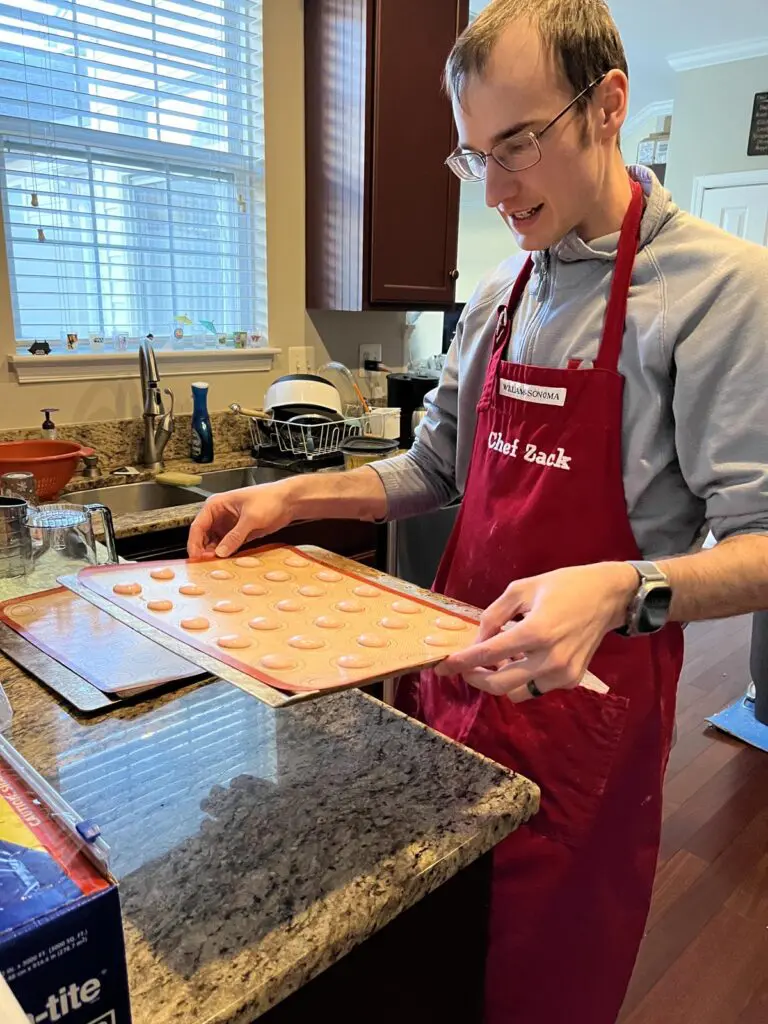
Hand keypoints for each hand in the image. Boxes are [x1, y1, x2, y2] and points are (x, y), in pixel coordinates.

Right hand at [187, 481, 297, 557]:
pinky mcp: (238, 534)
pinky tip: (226, 562)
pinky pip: (227, 546)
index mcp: (216, 505)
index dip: (194, 543)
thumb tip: (221, 552)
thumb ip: (235, 535)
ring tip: (215, 566)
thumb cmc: (269, 499)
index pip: (197, 526)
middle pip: (203, 536)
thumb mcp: (251, 517)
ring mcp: (228, 526)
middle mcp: (219, 516)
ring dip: (214, 554)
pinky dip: (225, 554)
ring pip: (214, 543)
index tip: (196, 557)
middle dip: (203, 550)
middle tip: (206, 565)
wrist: (289, 501)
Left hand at [435, 562, 637, 701]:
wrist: (607, 597)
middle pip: (499, 685)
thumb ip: (494, 615)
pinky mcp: (571, 681)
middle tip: (464, 667)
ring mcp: (563, 674)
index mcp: (536, 631)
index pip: (489, 654)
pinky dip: (521, 678)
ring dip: (499, 680)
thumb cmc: (563, 586)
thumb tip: (477, 640)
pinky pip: (535, 688)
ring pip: (516, 692)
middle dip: (475, 678)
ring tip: (497, 660)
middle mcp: (550, 658)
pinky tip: (522, 659)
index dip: (462, 662)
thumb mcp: (521, 589)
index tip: (442, 666)